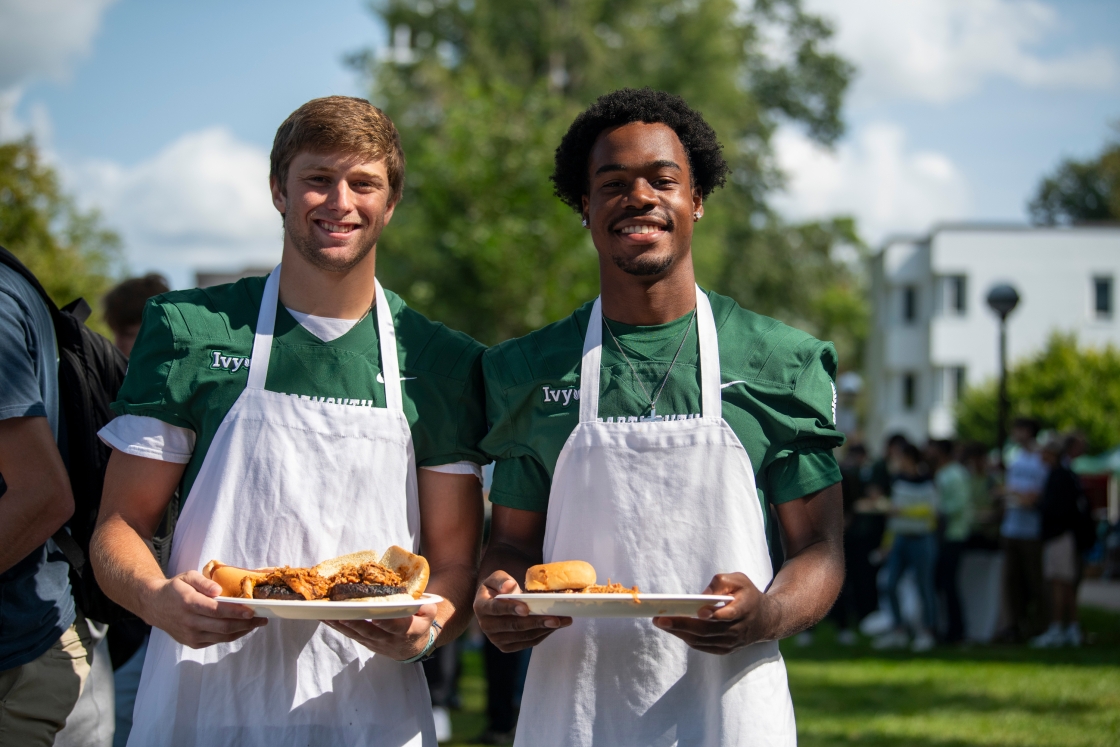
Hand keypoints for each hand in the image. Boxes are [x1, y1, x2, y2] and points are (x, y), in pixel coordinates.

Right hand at [143, 570, 266, 648]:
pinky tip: (242, 628)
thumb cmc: (175, 589)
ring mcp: (190, 635)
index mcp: (188, 603)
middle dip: (246, 624)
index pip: (216, 610)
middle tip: (262, 619)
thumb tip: (219, 591)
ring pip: (222, 636)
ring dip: (242, 631)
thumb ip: (203, 582)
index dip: (236, 612)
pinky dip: (231, 635)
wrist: (154, 606)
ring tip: (256, 624)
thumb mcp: (187, 577)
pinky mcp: (192, 643)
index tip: (252, 611)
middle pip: (222, 626)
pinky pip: (216, 641)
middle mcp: (189, 622)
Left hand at [324, 602, 438, 660]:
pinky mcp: (365, 642)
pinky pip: (350, 634)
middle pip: (370, 631)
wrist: (412, 648)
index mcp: (406, 630)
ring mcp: (375, 642)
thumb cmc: (420, 624)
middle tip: (342, 614)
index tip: (376, 617)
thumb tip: (416, 597)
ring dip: (340, 624)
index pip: (395, 626)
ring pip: (356, 634)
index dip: (385, 622)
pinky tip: (325, 618)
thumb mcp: (429, 614)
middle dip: (355, 623)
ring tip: (326, 614)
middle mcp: (388, 639)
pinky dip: (337, 626)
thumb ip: (425, 606)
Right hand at [473, 571, 570, 652]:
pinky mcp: (507, 647)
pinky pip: (528, 642)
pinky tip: (556, 626)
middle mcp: (486, 626)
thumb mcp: (496, 577)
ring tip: (563, 621)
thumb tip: (510, 587)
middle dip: (536, 622)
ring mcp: (496, 639)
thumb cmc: (497, 588)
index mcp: (481, 607)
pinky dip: (543, 634)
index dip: (511, 609)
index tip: (526, 608)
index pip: (496, 609)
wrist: (494, 603)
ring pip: (524, 636)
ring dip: (545, 629)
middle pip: (514, 626)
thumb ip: (501, 580)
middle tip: (555, 618)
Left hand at [652, 573, 776, 654]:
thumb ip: (721, 582)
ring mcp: (731, 642)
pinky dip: (687, 639)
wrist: (765, 620)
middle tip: (660, 619)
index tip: (699, 611)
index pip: (729, 615)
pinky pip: (703, 646)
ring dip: (680, 633)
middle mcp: (738, 629)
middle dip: (682, 625)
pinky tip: (673, 630)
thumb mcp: (739, 580)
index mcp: (745, 609)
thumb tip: (702, 596)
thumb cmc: (747, 595)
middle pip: (707, 630)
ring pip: (702, 640)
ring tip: (660, 623)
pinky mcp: (725, 649)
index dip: (715, 615)